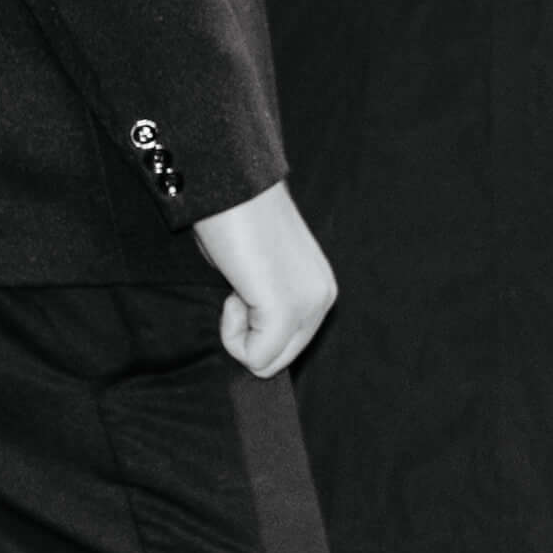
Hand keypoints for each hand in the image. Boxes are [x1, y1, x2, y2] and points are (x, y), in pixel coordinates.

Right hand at [193, 181, 335, 379]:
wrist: (228, 190)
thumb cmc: (231, 224)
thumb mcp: (257, 273)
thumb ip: (264, 303)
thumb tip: (252, 336)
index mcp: (319, 288)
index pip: (286, 345)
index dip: (251, 329)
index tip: (241, 289)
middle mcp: (324, 298)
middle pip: (278, 360)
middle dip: (246, 336)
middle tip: (237, 291)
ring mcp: (311, 305)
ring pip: (265, 363)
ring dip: (237, 332)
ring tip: (238, 286)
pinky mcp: (288, 310)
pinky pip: (254, 356)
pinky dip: (231, 333)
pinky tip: (234, 291)